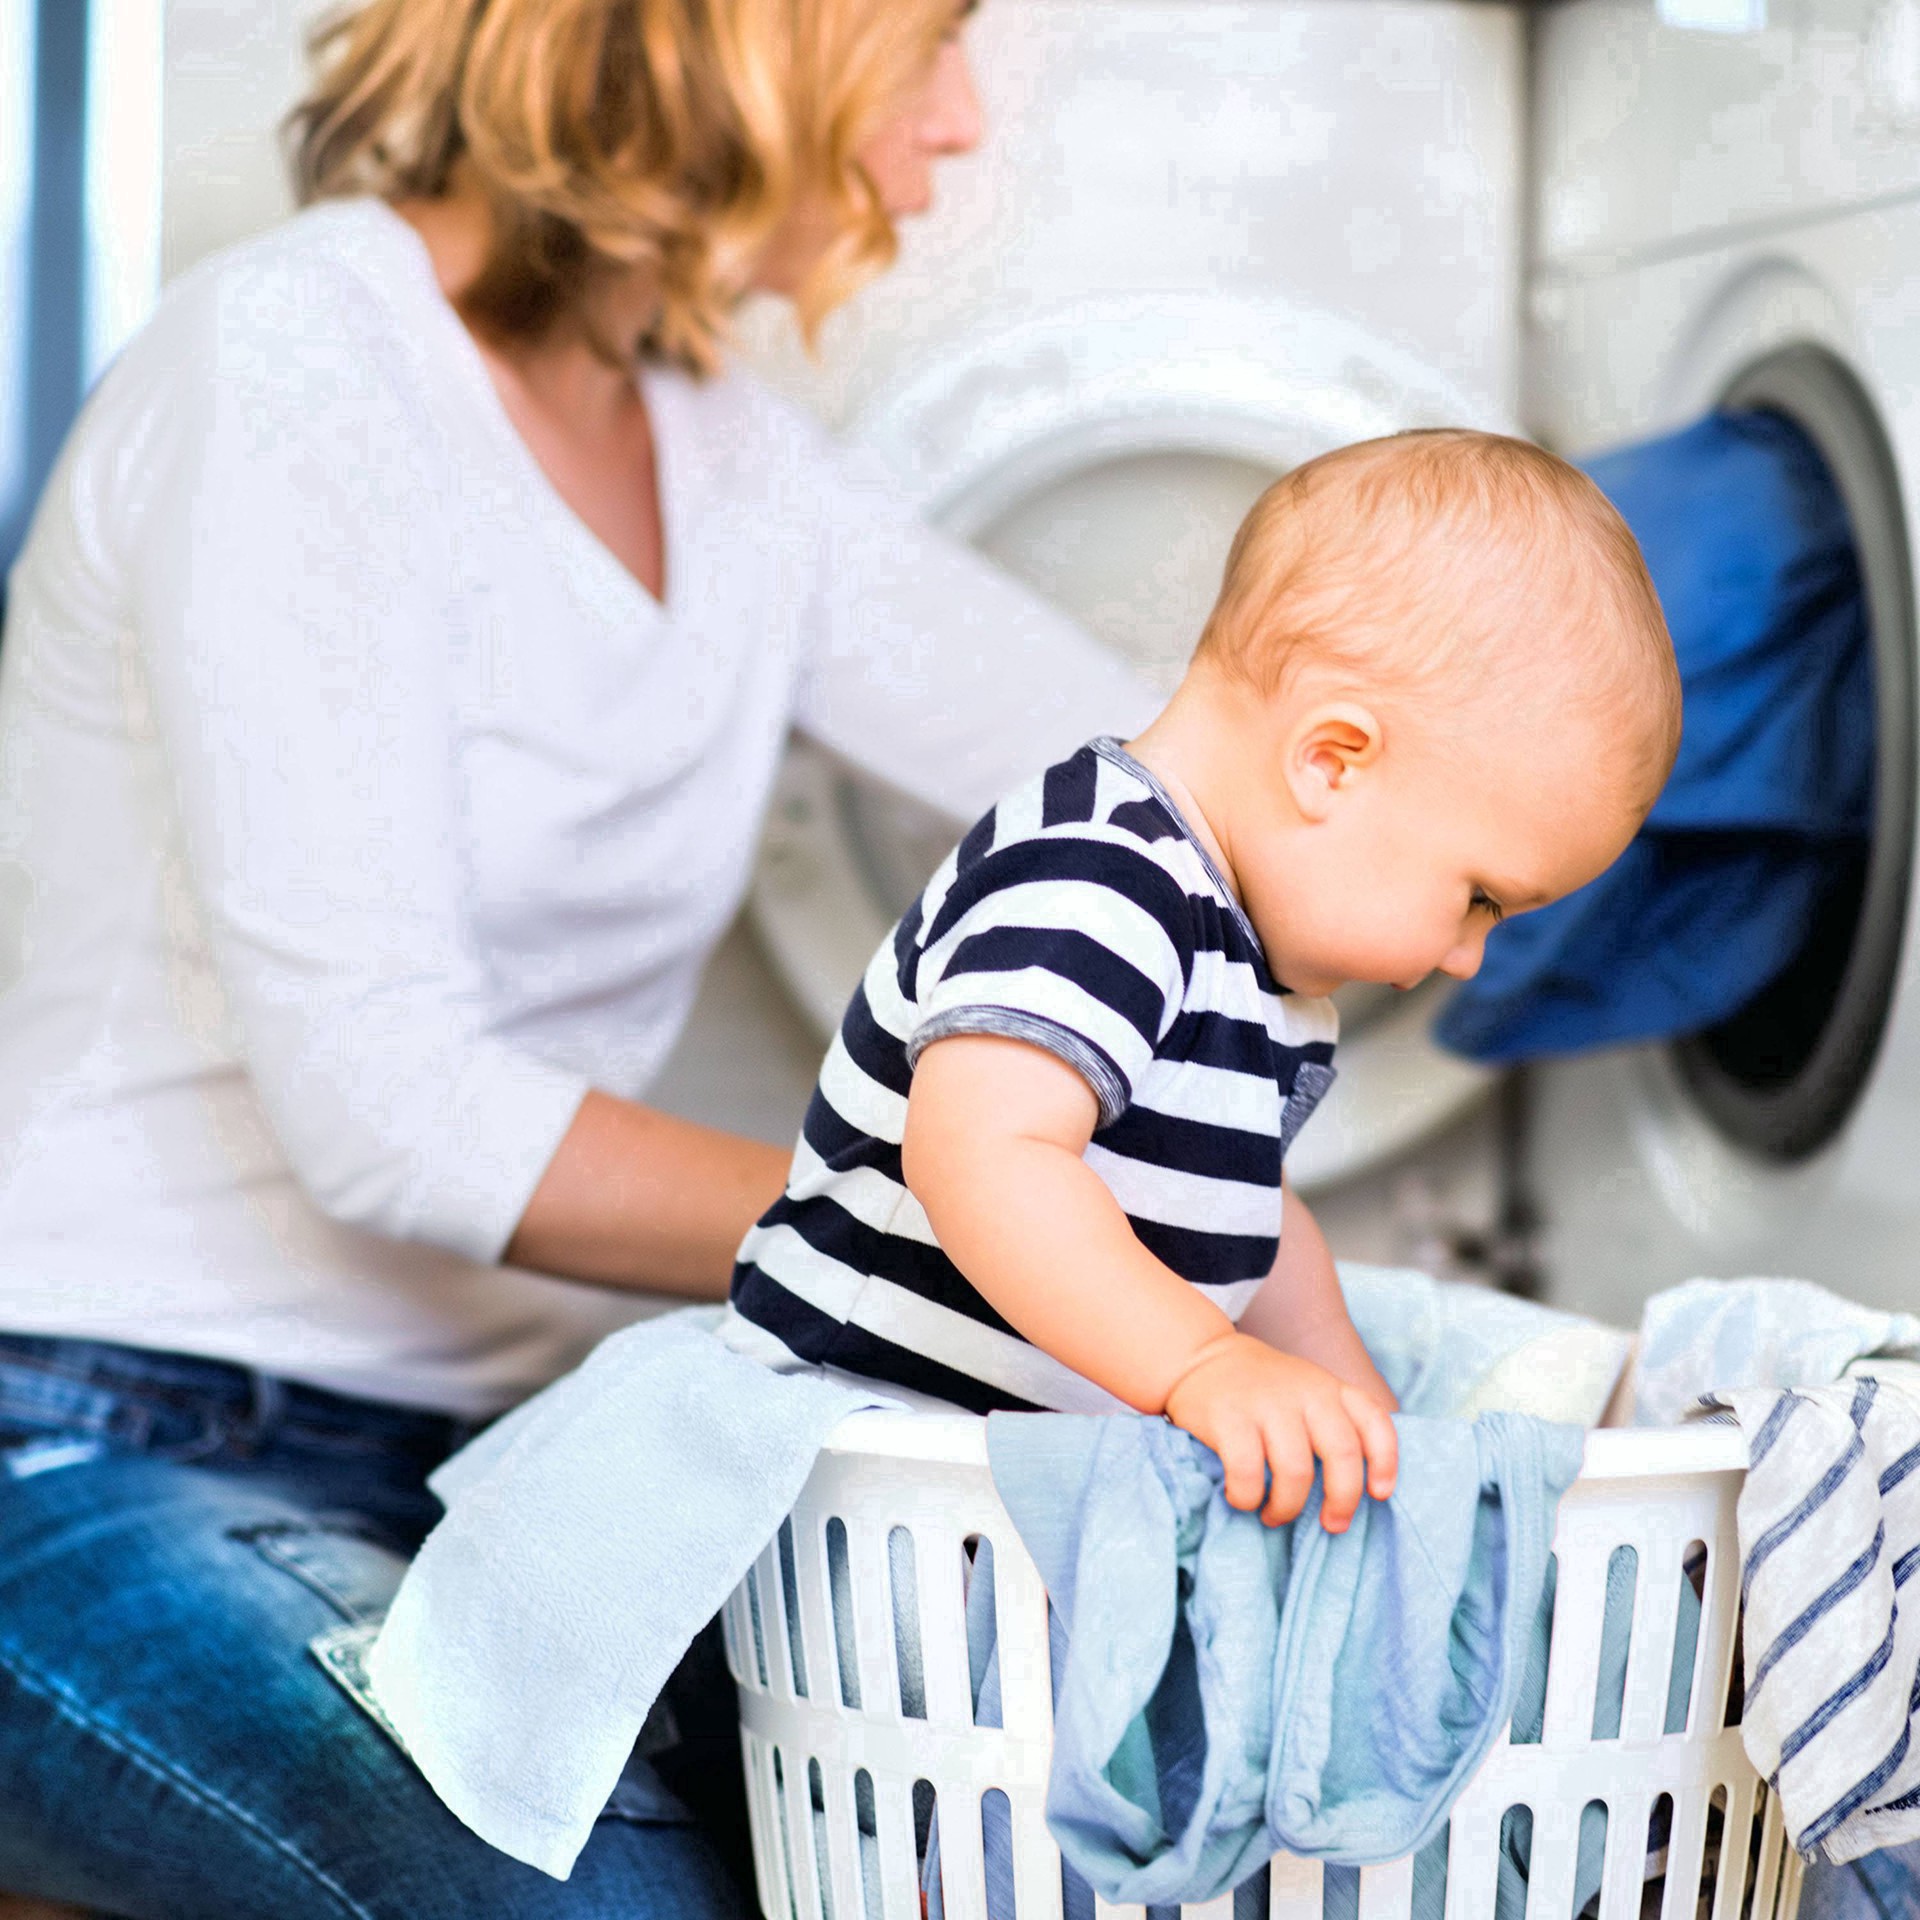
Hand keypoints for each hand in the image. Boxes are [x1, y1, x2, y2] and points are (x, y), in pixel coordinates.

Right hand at [1163, 1333, 1398, 1530]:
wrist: (1201, 1358)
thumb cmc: (1262, 1390)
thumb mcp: (1306, 1391)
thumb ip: (1333, 1422)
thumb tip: (1360, 1487)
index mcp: (1329, 1388)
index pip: (1374, 1421)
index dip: (1385, 1462)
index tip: (1379, 1494)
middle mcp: (1305, 1392)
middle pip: (1342, 1453)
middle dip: (1342, 1500)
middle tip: (1332, 1525)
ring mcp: (1266, 1404)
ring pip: (1296, 1471)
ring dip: (1288, 1507)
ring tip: (1274, 1515)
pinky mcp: (1228, 1418)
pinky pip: (1248, 1472)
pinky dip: (1248, 1497)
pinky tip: (1243, 1499)